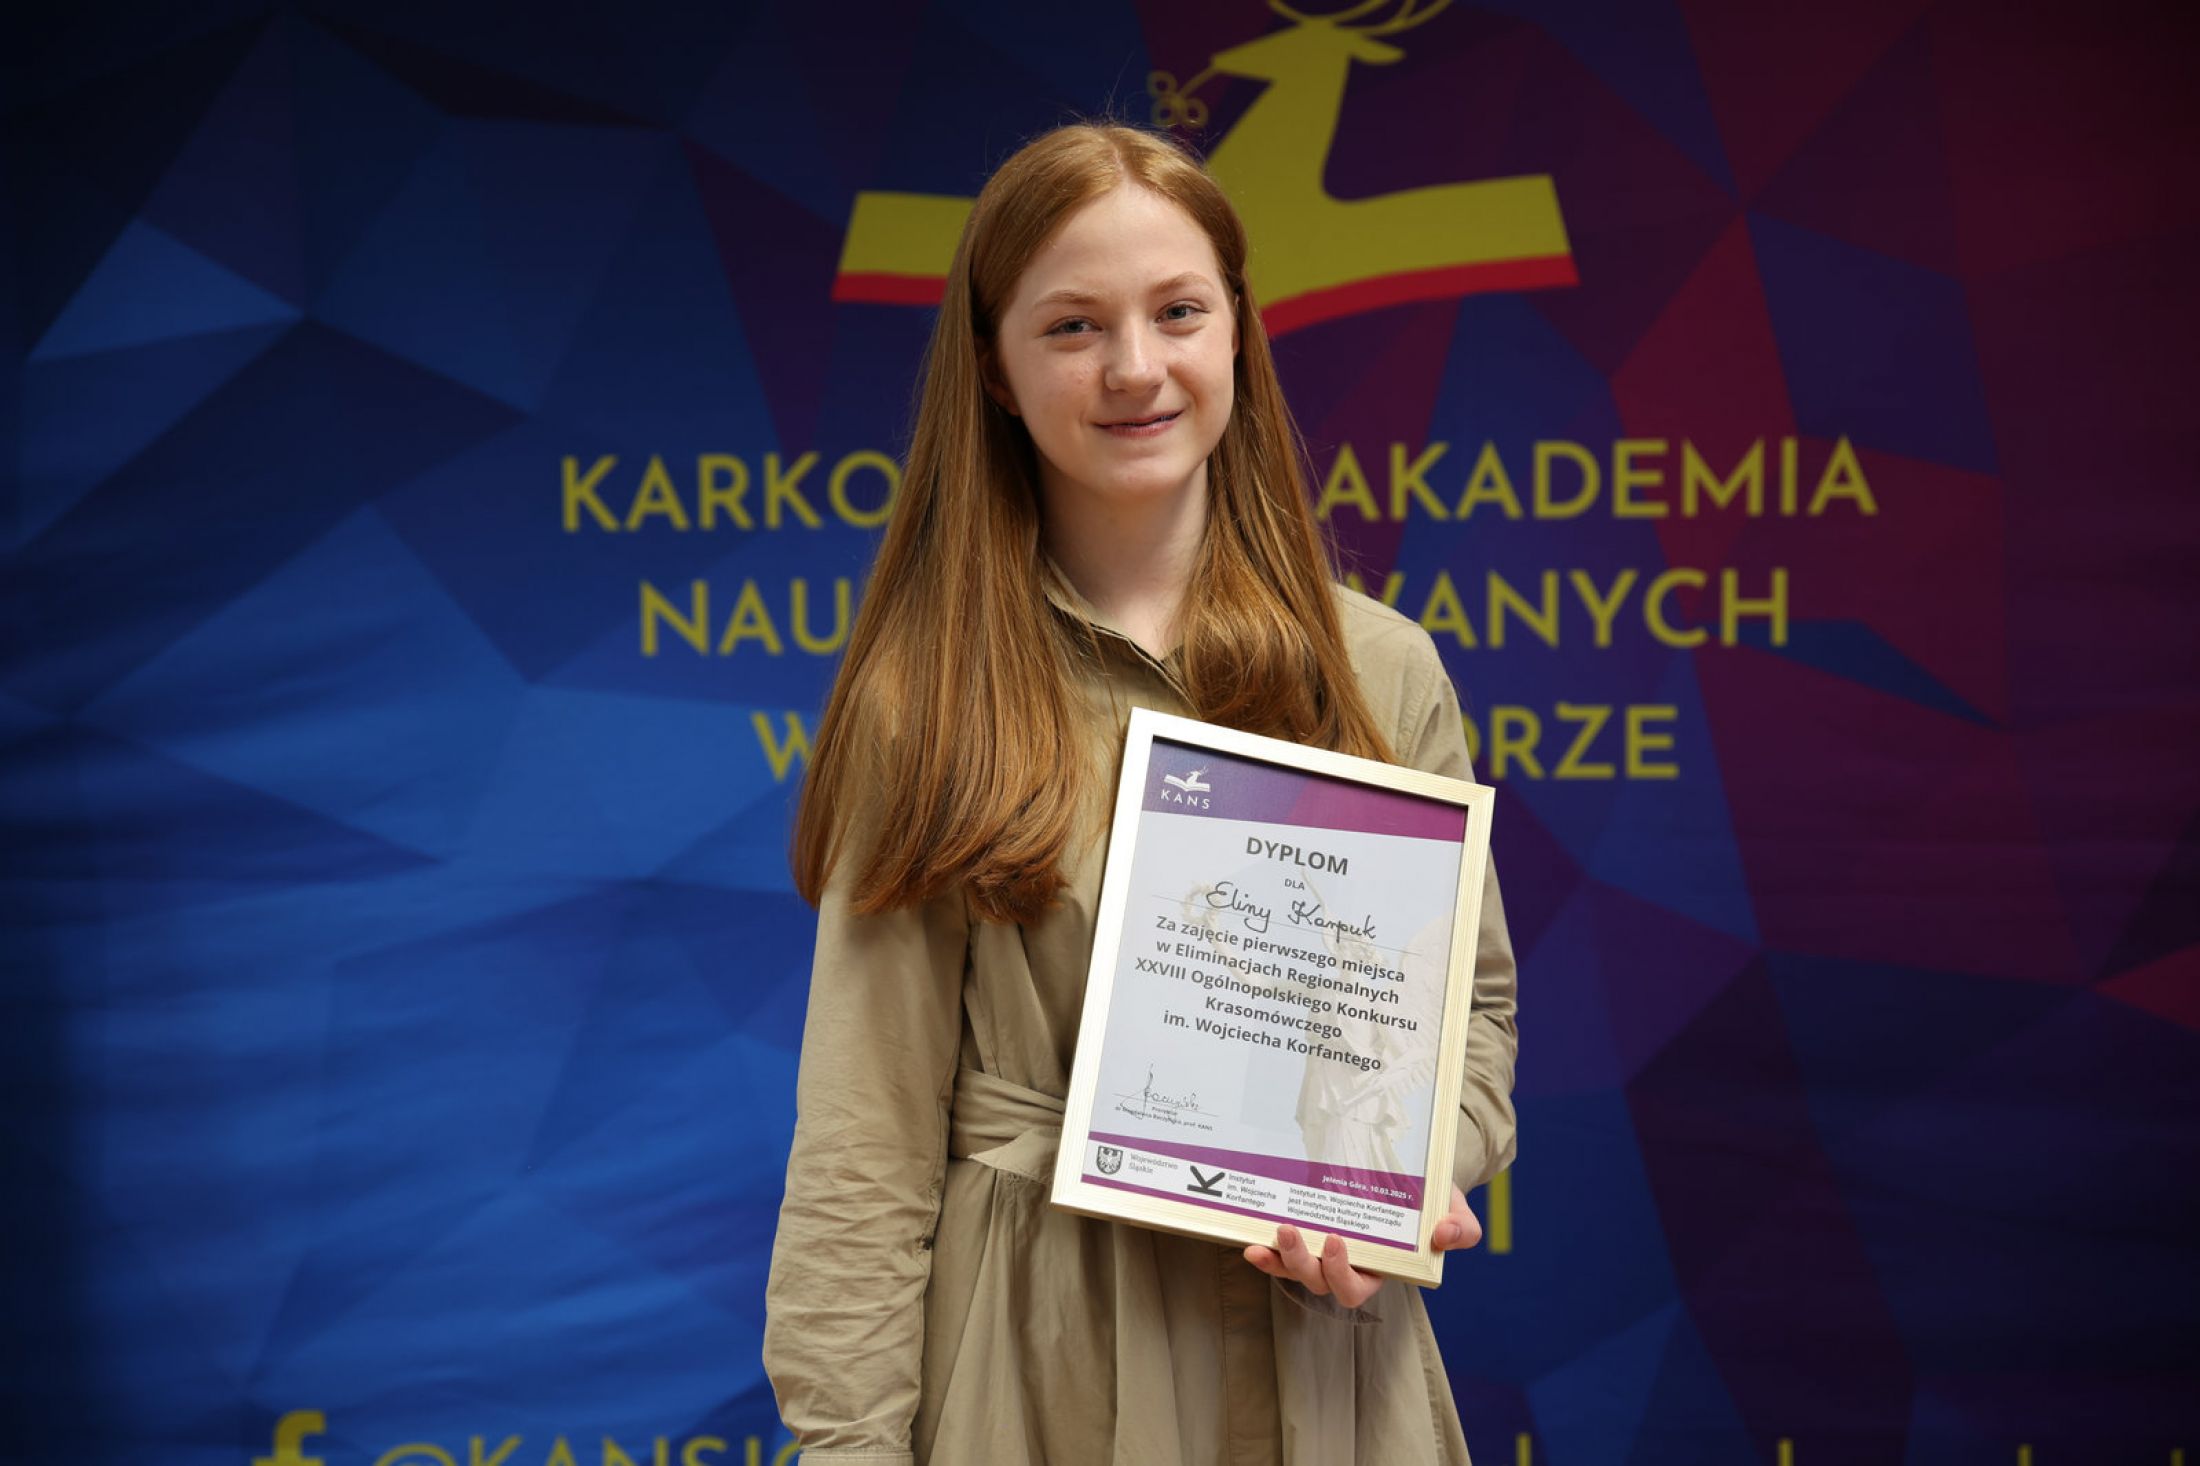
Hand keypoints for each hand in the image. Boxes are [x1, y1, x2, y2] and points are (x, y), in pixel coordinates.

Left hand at [1242, 1186, 1481, 1308]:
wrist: (1413, 1177)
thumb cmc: (1432, 1201)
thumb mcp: (1453, 1209)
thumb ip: (1461, 1227)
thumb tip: (1446, 1235)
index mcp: (1379, 1269)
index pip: (1356, 1288)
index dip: (1342, 1272)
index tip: (1337, 1241)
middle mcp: (1347, 1267)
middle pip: (1319, 1282)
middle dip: (1302, 1263)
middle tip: (1291, 1232)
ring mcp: (1322, 1254)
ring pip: (1295, 1271)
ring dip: (1279, 1258)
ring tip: (1270, 1234)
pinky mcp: (1306, 1237)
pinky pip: (1280, 1254)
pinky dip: (1265, 1253)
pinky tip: (1251, 1244)